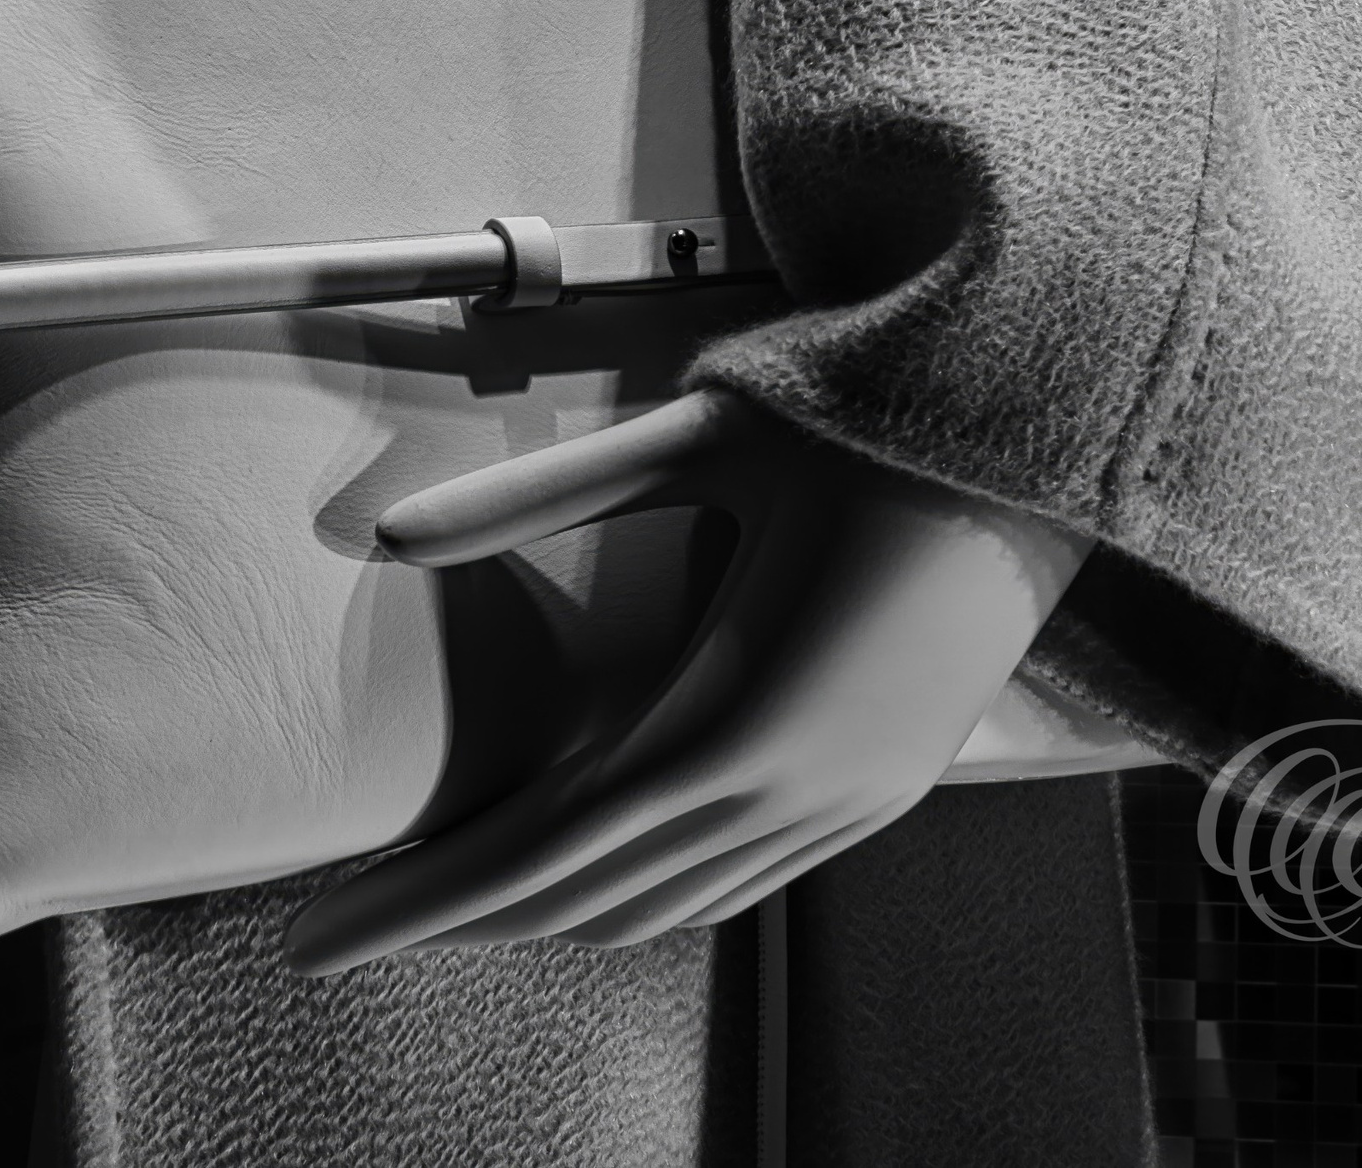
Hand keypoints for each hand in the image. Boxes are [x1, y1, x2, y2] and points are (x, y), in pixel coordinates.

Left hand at [282, 387, 1092, 974]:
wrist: (1046, 428)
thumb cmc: (863, 419)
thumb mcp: (694, 442)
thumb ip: (535, 495)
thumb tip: (387, 532)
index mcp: (735, 720)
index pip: (540, 853)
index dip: (419, 906)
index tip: (315, 941)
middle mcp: (795, 791)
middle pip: (592, 900)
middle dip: (462, 918)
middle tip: (351, 920)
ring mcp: (852, 803)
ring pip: (671, 908)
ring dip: (552, 913)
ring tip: (454, 893)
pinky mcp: (887, 788)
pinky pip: (742, 883)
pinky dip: (644, 892)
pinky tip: (597, 863)